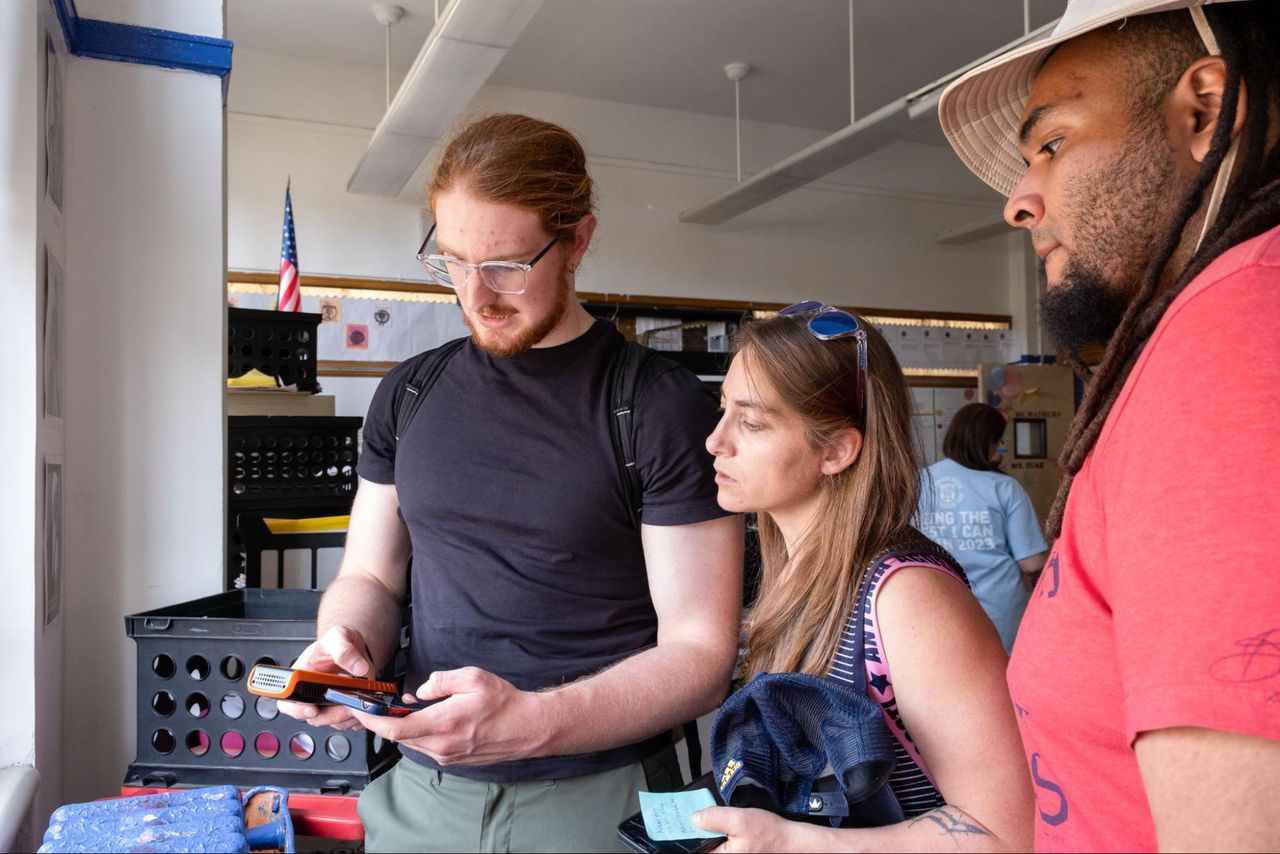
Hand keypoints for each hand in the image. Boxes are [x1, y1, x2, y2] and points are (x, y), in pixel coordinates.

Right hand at [276, 625, 373, 729]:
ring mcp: (327, 704)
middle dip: (332, 714)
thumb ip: (344, 650)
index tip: (312, 709)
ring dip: (348, 715)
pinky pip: (349, 722)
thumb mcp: (339, 637)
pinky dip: (358, 717)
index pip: (287, 701)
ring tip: (360, 698)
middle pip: (313, 717)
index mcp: (300, 677)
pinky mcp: (342, 709)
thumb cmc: (338, 643)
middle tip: (348, 703)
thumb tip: (358, 667)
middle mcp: (310, 694)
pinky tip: (364, 701)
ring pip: (333, 722)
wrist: (354, 649)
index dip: (297, 709)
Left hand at [348, 666, 548, 765]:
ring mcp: (447, 756)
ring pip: (413, 741)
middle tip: (379, 703)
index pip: (395, 728)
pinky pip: (427, 746)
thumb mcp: (473, 678)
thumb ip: (440, 681)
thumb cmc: (504, 703)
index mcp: (444, 723)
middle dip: (384, 720)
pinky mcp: (453, 760)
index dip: (371, 721)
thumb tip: (420, 692)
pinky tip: (430, 718)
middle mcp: (442, 745)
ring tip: (410, 707)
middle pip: (399, 737)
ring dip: (405, 725)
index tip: (359, 709)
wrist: (527, 727)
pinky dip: (420, 732)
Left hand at [692, 806, 815, 853]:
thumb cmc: (771, 834)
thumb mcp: (739, 820)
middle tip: (696, 814)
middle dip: (698, 831)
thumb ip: (715, 818)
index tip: (681, 821)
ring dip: (708, 831)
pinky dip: (717, 834)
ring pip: (712, 845)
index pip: (695, 848)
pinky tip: (720, 824)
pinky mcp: (737, 853)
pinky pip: (721, 845)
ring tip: (708, 817)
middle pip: (702, 847)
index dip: (687, 834)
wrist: (792, 842)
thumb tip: (695, 818)